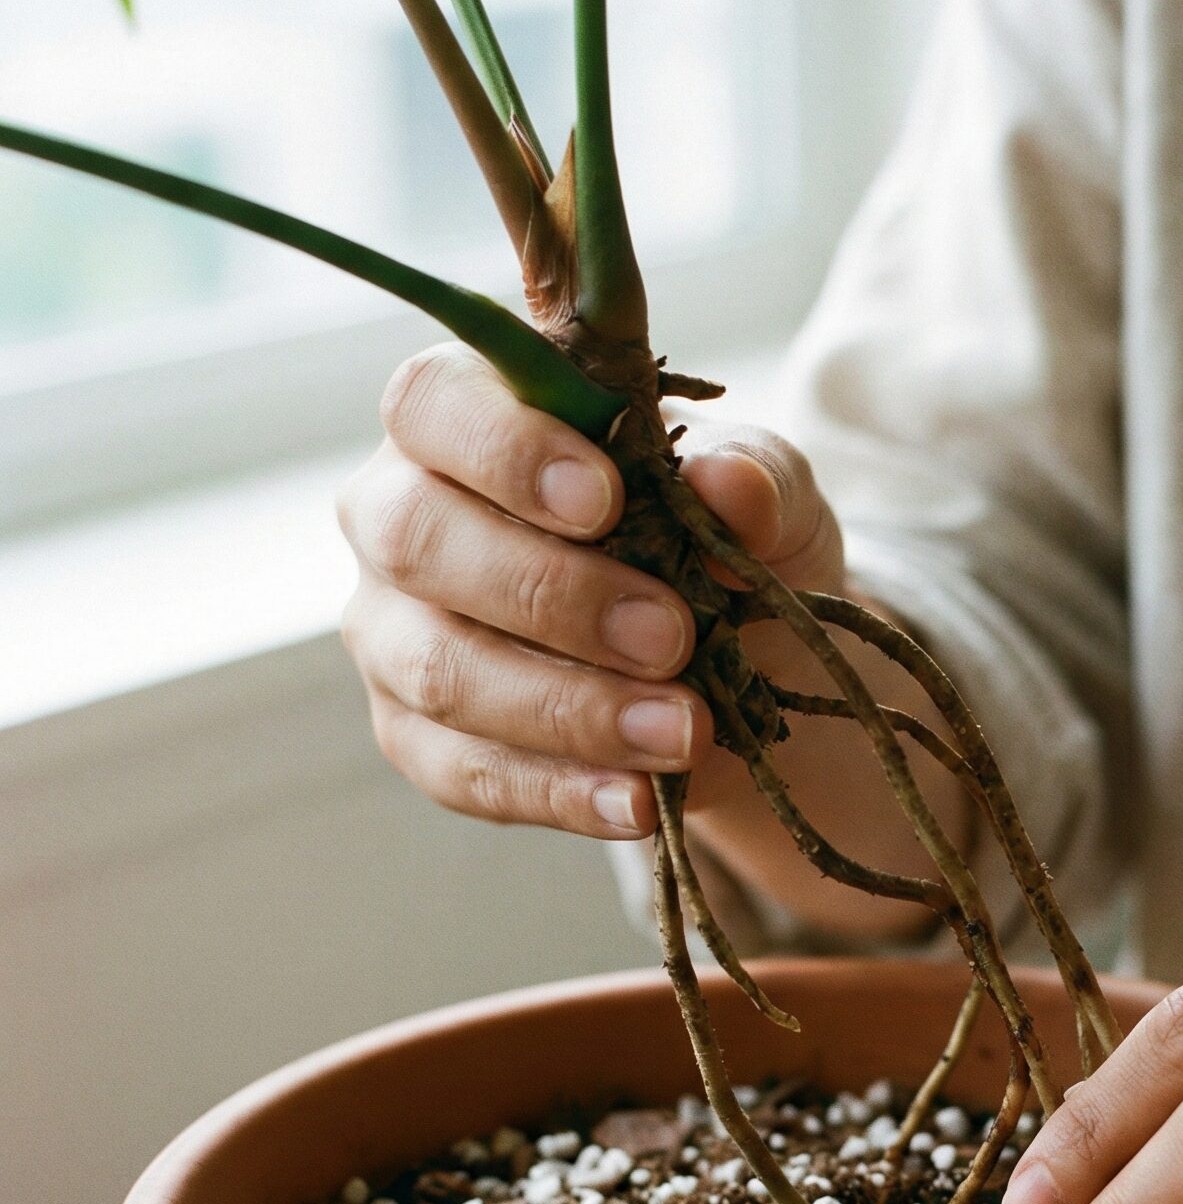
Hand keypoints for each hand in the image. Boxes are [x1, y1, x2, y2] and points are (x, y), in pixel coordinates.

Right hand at [337, 342, 846, 838]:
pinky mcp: (417, 737)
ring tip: (683, 732)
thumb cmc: (720, 538)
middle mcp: (400, 515)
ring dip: (570, 708)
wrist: (739, 663)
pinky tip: (635, 800)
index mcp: (464, 416)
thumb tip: (727, 487)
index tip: (605, 499)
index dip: (505, 449)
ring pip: (442, 670)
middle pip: (418, 541)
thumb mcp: (766, 494)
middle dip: (554, 594)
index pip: (433, 403)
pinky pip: (465, 773)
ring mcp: (396, 632)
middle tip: (672, 635)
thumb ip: (752, 478)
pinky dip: (558, 792)